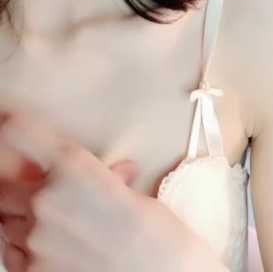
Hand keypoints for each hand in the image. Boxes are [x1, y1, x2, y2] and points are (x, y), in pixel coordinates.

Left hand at [0, 110, 200, 271]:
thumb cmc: (155, 236)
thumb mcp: (130, 192)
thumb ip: (107, 178)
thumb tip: (114, 175)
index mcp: (73, 166)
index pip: (20, 132)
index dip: (12, 124)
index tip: (10, 121)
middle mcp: (46, 197)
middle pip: (4, 181)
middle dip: (17, 184)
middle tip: (35, 188)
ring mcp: (35, 238)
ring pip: (4, 218)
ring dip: (20, 216)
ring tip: (49, 222)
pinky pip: (10, 253)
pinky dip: (21, 248)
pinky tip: (44, 248)